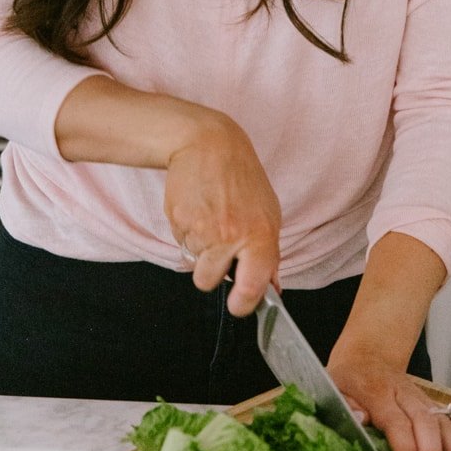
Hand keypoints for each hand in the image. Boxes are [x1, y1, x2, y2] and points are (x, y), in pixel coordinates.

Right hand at [165, 115, 280, 315]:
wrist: (208, 144)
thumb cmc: (242, 178)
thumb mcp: (269, 213)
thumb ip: (269, 253)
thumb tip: (272, 288)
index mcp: (260, 236)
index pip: (253, 288)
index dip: (243, 304)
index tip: (239, 306)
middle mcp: (231, 237)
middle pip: (209, 281)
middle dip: (211, 271)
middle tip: (218, 248)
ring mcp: (202, 229)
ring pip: (193, 262)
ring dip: (198, 249)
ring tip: (209, 219)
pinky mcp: (178, 221)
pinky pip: (180, 242)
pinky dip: (187, 231)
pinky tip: (198, 209)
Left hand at [326, 348, 450, 450]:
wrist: (367, 355)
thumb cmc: (347, 379)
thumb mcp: (332, 387)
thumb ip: (343, 403)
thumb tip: (359, 418)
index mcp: (379, 393)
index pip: (397, 425)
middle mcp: (408, 397)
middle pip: (425, 427)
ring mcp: (427, 403)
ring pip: (448, 426)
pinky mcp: (438, 410)